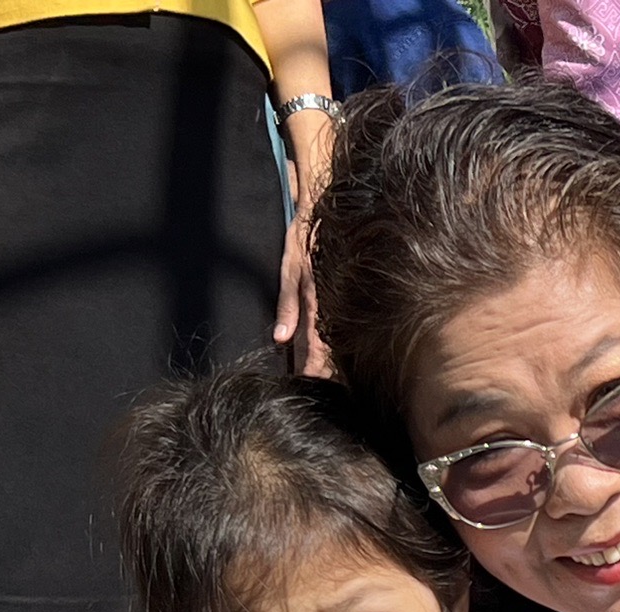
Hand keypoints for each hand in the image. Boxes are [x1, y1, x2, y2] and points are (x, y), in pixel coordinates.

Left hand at [274, 213, 330, 375]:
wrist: (327, 213)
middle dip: (324, 372)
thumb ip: (288, 305)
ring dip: (329, 361)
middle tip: (318, 390)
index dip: (313, 371)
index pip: (318, 350)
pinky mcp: (338, 298)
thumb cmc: (305, 237)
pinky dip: (329, 342)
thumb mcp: (291, 269)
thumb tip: (281, 339)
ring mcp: (336, 304)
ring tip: (324, 379)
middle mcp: (331, 308)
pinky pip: (334, 326)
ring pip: (333, 342)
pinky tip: (328, 352)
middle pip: (329, 351)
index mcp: (319, 305)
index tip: (308, 388)